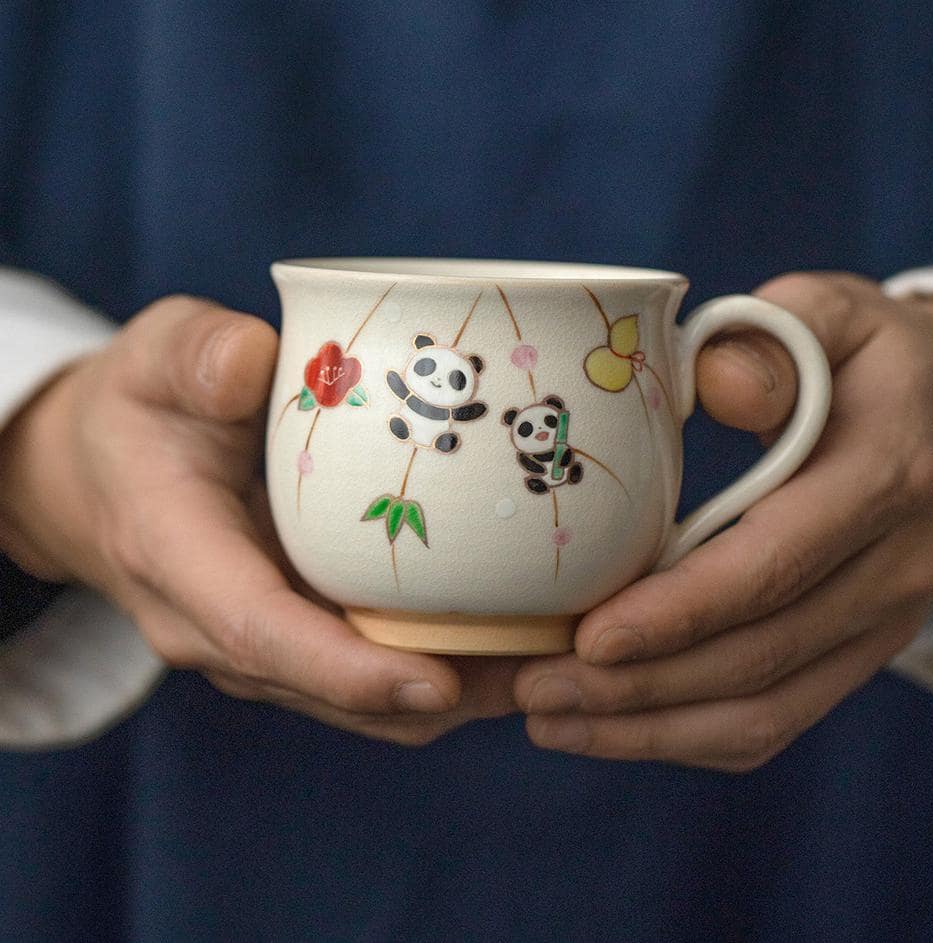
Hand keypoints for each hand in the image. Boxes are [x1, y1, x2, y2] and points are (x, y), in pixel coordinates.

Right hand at [0, 296, 517, 744]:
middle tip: (544, 671)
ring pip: (356, 702)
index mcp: (177, 557)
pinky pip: (361, 677)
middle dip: (438, 695)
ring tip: (547, 662)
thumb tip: (255, 360)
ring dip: (450, 695)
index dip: (349, 670)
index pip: (261, 633)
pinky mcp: (286, 637)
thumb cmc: (136, 409)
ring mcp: (252, 644)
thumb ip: (196, 355)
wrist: (97, 475)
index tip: (439, 684)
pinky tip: (501, 638)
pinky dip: (433, 672)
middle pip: (331, 690)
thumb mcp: (152, 357)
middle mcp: (212, 626)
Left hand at [515, 273, 932, 770]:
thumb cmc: (860, 357)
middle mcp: (896, 565)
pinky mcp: (857, 647)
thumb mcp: (827, 317)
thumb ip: (768, 346)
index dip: (678, 612)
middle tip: (534, 690)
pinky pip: (777, 718)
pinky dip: (688, 735)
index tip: (586, 640)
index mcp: (883, 476)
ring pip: (765, 710)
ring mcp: (882, 618)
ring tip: (550, 720)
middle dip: (638, 687)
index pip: (772, 564)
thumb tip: (713, 383)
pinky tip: (612, 727)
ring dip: (650, 729)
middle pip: (757, 655)